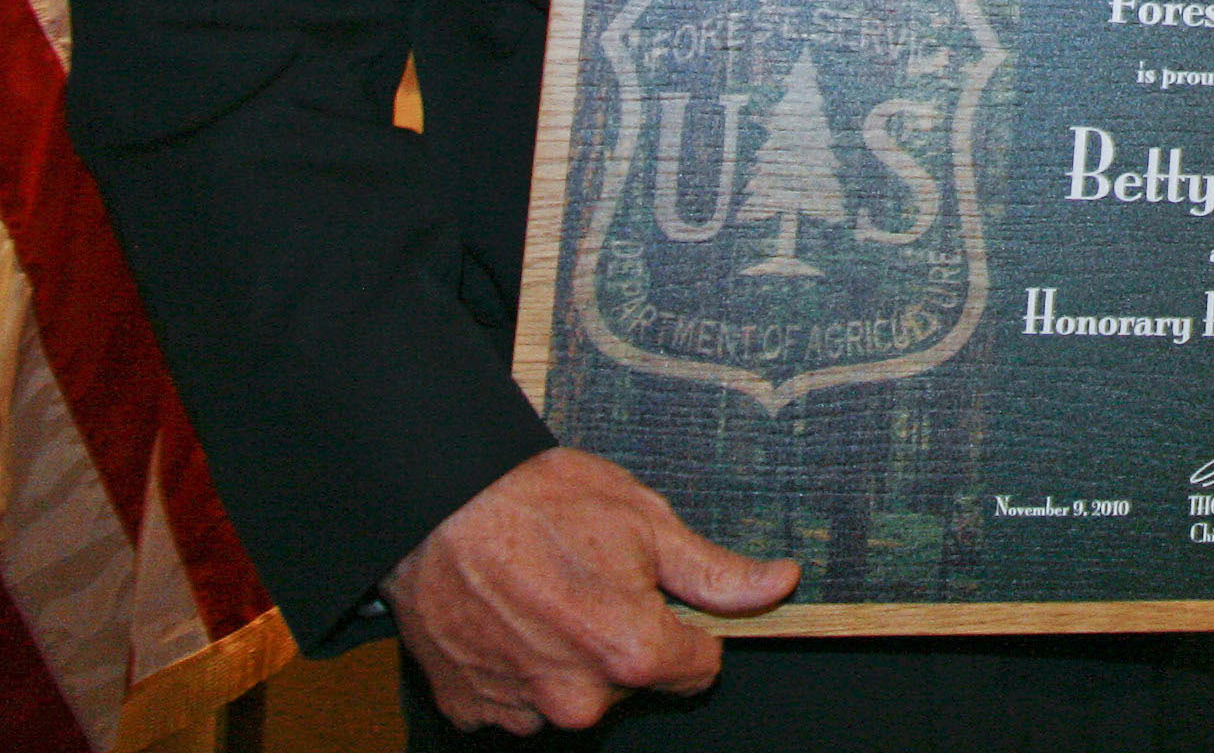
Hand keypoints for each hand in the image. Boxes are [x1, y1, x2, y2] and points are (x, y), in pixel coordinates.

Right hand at [382, 447, 797, 734]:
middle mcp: (577, 699)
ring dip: (567, 655)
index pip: (699, 668)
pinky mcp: (473, 709)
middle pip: (632, 682)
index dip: (687, 628)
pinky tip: (506, 618)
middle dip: (622, 639)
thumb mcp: (646, 520)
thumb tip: (779, 585)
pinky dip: (517, 666)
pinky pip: (516, 699)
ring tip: (541, 595)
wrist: (435, 503)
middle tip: (589, 581)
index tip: (658, 594)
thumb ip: (716, 571)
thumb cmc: (538, 503)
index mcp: (631, 654)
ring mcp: (520, 711)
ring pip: (573, 691)